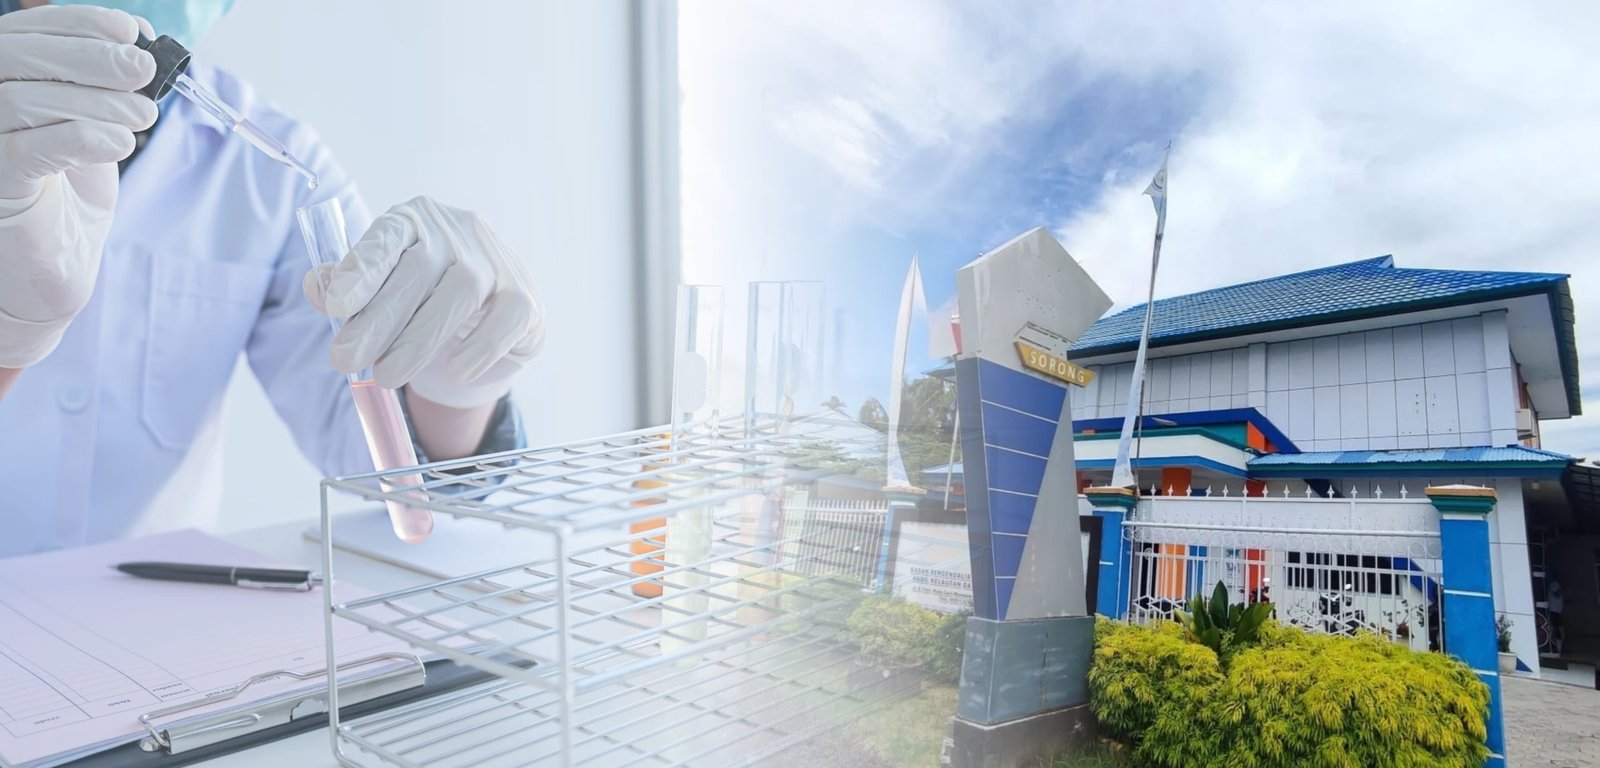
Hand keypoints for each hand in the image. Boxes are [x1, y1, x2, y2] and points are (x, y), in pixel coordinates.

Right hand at [0, 5, 155, 367]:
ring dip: (98, 101)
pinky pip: (30, 150)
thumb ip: (102, 88)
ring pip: (25, 99)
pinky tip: (120, 143)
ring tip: (142, 116)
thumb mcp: (91, 128)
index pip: (27, 33)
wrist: (55, 270)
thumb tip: (140, 46)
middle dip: (92, 57)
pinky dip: (83, 138)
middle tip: (144, 71)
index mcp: (0, 83)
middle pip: (19, 57)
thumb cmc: (69, 198)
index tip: (132, 30)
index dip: (79, 24)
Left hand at [304, 196, 543, 408]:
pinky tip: (454, 369)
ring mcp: (498, 260)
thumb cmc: (422, 304)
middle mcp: (459, 230)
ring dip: (420, 339)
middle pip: (420, 269)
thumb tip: (317, 287)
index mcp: (416, 220)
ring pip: (462, 291)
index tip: (334, 306)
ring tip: (386, 376)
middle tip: (345, 360)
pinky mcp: (526, 296)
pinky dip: (478, 348)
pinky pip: (504, 318)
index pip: (388, 234)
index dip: (361, 268)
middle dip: (378, 320)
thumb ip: (346, 288)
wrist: (484, 329)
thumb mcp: (380, 293)